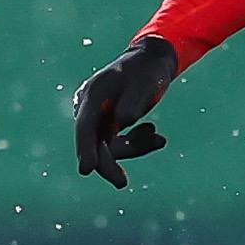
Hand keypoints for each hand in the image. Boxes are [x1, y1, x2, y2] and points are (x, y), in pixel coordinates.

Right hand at [73, 36, 180, 187]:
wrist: (151, 61)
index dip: (85, 148)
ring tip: (160, 139)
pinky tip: (157, 137)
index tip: (87, 169)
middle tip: (122, 183)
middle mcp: (91, 107)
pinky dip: (138, 142)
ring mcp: (99, 116)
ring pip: (109, 145)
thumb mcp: (145, 82)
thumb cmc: (147, 69)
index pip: (85, 126)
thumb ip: (133, 101)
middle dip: (108, 162)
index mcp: (94, 94)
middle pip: (93, 142)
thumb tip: (122, 122)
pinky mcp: (109, 122)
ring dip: (134, 148)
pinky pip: (119, 141)